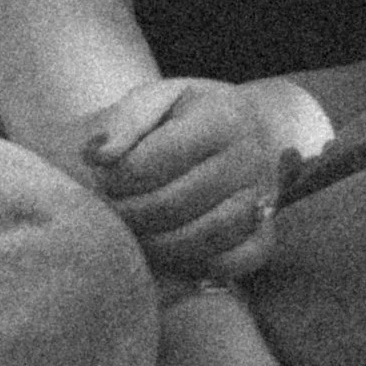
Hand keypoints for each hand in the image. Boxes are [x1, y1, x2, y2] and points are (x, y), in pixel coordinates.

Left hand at [80, 74, 325, 280]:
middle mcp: (250, 158)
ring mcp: (263, 199)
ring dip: (156, 243)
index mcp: (222, 117)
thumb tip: (98, 155)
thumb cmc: (190, 117)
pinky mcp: (267, 233)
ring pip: (202, 238)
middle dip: (129, 213)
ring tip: (137, 229)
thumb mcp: (158, 100)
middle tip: (113, 208)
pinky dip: (200, 265)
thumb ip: (125, 120)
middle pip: (172, 205)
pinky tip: (175, 250)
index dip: (116, 177)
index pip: (152, 161)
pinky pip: (235, 262)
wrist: (250, 130)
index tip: (105, 176)